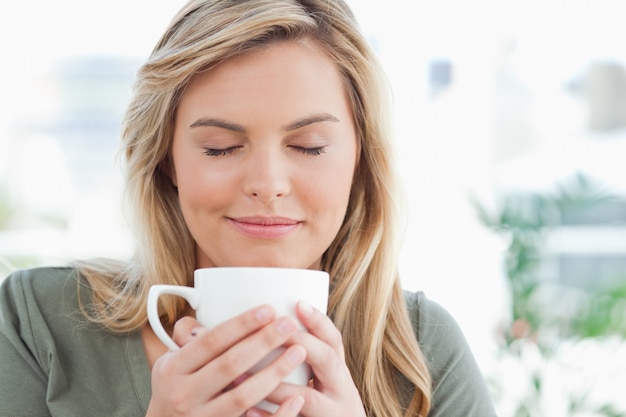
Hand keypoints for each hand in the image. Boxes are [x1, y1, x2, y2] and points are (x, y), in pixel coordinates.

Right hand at [146, 305, 306, 416]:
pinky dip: (277, 415)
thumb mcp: (170, 363)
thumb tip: (210, 308)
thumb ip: (187, 337)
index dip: (242, 324)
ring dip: (274, 372)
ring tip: (299, 351)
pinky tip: (296, 399)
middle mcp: (184, 395)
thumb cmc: (174, 390)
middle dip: (263, 341)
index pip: (211, 341)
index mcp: (172, 370)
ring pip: (243, 395)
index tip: (269, 309)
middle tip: (289, 324)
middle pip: (230, 364)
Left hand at [248, 302, 365, 416]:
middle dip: (300, 343)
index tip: (298, 304)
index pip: (334, 341)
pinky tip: (249, 413)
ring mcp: (333, 416)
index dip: (319, 322)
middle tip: (273, 331)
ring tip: (242, 372)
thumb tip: (257, 333)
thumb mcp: (321, 385)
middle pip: (328, 361)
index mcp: (339, 376)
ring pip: (308, 399)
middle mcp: (342, 393)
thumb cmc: (321, 414)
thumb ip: (300, 363)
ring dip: (275, 384)